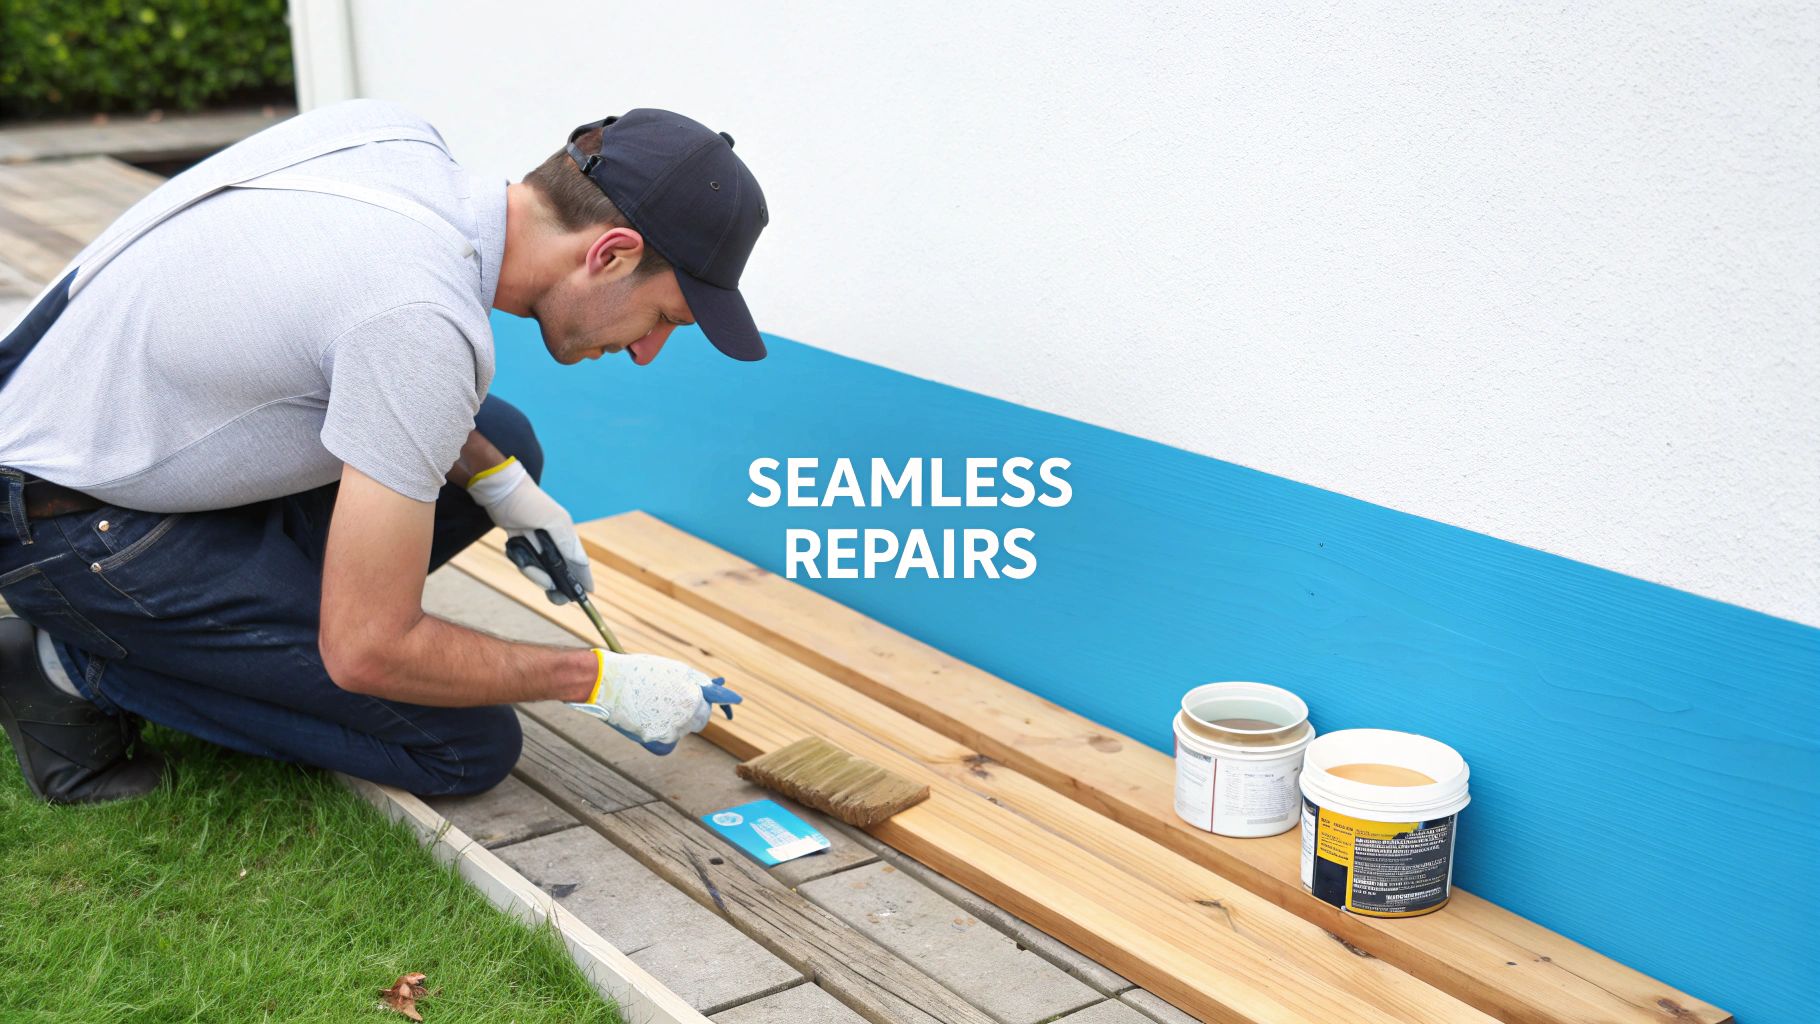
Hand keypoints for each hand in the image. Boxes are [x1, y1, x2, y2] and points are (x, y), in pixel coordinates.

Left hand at [466, 457, 591, 603]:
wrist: (502, 491)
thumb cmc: (530, 503)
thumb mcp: (554, 521)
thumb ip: (567, 543)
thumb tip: (582, 563)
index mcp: (566, 535)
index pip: (579, 562)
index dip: (584, 578)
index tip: (587, 595)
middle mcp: (554, 541)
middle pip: (559, 570)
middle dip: (555, 583)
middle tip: (554, 597)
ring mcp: (537, 543)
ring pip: (539, 568)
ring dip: (531, 567)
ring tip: (522, 550)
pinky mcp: (521, 542)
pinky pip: (523, 560)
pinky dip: (519, 558)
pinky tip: (513, 545)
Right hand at [567, 649, 742, 754]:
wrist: (607, 683)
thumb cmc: (639, 673)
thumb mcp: (672, 670)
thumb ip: (695, 680)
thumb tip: (717, 685)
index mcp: (692, 691)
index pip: (717, 698)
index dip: (727, 701)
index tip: (735, 704)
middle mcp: (687, 711)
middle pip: (700, 719)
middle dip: (694, 712)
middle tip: (674, 702)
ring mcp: (674, 728)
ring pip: (683, 730)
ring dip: (675, 722)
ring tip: (652, 706)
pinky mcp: (660, 740)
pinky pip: (668, 742)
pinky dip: (661, 734)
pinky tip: (647, 720)